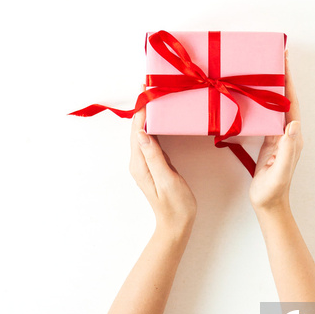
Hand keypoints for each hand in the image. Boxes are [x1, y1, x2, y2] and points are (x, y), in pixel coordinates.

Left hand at [129, 95, 196, 236]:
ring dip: (148, 115)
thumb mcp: (167, 179)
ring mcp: (146, 163)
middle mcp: (139, 161)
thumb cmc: (175, 204)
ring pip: (145, 133)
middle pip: (138, 129)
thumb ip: (154, 156)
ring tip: (156, 97)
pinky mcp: (154, 164)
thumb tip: (142, 132)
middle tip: (152, 88)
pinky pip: (152, 140)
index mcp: (140, 163)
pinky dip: (155, 126)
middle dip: (143, 108)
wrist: (177, 224)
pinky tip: (162, 119)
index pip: (137, 131)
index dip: (141, 110)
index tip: (146, 91)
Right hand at [249, 51, 302, 212]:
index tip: (284, 60)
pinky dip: (261, 100)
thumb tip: (294, 124)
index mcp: (292, 136)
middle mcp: (288, 132)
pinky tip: (253, 94)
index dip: (288, 81)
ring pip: (275, 104)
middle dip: (281, 77)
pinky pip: (266, 115)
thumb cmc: (273, 189)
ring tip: (263, 68)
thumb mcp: (280, 170)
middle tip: (273, 56)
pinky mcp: (268, 140)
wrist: (268, 204)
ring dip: (271, 86)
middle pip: (285, 98)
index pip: (291, 102)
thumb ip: (288, 148)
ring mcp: (278, 136)